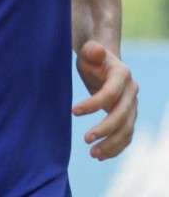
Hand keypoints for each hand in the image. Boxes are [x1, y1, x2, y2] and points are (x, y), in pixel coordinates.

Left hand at [74, 40, 137, 159]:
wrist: (104, 63)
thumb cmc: (92, 57)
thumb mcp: (89, 51)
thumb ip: (92, 51)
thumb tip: (97, 50)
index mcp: (123, 75)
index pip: (111, 93)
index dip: (94, 104)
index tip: (73, 111)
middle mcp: (132, 92)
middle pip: (122, 115)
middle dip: (105, 129)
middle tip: (86, 139)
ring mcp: (132, 106)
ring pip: (127, 129)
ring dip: (112, 144)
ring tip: (93, 153)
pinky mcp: (128, 117)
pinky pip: (126, 135)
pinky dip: (116, 147)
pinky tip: (101, 155)